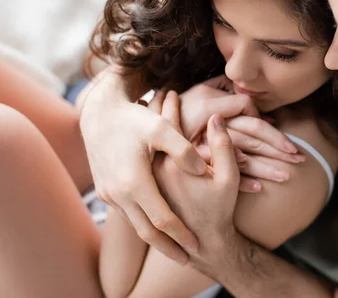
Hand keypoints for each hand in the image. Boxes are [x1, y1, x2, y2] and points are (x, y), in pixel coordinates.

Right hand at [79, 71, 203, 264]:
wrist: (98, 114)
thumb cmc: (133, 119)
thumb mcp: (161, 127)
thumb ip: (183, 149)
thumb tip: (201, 169)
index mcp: (133, 182)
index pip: (161, 220)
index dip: (180, 235)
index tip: (197, 247)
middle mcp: (118, 194)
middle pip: (146, 232)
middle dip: (168, 248)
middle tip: (188, 260)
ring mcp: (109, 194)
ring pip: (135, 224)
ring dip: (155, 238)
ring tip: (176, 247)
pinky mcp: (104, 191)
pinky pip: (127, 213)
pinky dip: (143, 223)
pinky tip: (156, 225)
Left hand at [153, 104, 240, 259]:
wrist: (203, 242)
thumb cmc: (219, 209)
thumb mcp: (229, 178)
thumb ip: (223, 147)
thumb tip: (216, 118)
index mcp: (172, 165)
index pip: (168, 124)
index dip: (171, 105)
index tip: (171, 90)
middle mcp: (153, 171)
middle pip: (149, 133)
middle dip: (154, 109)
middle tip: (160, 92)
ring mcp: (144, 182)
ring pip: (142, 146)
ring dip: (146, 127)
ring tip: (151, 108)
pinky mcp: (143, 191)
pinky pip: (141, 160)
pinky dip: (144, 147)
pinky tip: (151, 139)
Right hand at [179, 76, 305, 190]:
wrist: (144, 134)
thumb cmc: (179, 112)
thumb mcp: (197, 94)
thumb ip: (222, 88)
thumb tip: (248, 93)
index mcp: (210, 108)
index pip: (246, 112)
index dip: (265, 123)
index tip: (278, 132)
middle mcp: (208, 129)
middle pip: (250, 137)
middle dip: (278, 147)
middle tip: (300, 156)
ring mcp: (201, 152)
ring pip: (241, 159)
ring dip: (266, 168)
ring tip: (288, 175)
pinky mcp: (195, 170)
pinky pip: (222, 178)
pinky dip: (241, 182)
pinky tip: (259, 188)